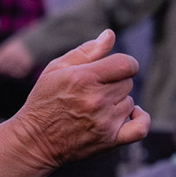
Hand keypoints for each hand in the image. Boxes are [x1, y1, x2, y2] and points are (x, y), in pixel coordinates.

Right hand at [0, 29, 148, 173]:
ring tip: (96, 108)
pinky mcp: (109, 140)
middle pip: (127, 83)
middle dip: (114, 84)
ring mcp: (104, 121)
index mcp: (84, 78)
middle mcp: (96, 99)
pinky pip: (140, 128)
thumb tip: (110, 35)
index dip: (124, 64)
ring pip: (130, 102)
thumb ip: (86, 51)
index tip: (115, 69)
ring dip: (118, 102)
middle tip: (93, 92)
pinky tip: (133, 113)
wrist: (34, 141)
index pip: (125, 64)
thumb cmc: (44, 101)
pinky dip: (141, 119)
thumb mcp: (57, 69)